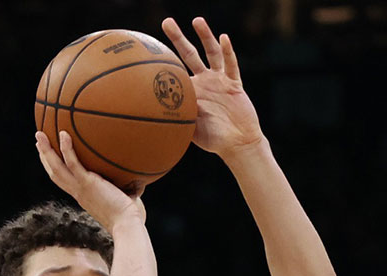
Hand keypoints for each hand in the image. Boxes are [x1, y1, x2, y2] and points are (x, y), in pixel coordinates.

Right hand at [35, 130, 145, 230]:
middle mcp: (77, 192)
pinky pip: (73, 163)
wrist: (127, 225)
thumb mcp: (127, 199)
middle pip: (54, 172)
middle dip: (44, 156)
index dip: (54, 167)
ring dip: (46, 150)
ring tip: (40, 134)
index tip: (50, 155)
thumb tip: (141, 177)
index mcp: (83, 196)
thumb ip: (130, 187)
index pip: (64, 180)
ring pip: (56, 167)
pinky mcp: (88, 183)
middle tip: (39, 140)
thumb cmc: (130, 218)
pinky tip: (64, 134)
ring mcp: (80, 188)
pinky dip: (67, 149)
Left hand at [161, 17, 264, 160]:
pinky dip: (227, 51)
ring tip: (196, 21)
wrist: (237, 144)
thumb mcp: (189, 129)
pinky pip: (231, 65)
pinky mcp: (234, 84)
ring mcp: (220, 80)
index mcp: (190, 91)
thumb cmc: (212, 139)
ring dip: (205, 36)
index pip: (175, 71)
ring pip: (211, 53)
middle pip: (189, 54)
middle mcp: (204, 81)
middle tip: (166, 22)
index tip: (149, 47)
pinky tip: (223, 38)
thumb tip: (155, 115)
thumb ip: (176, 118)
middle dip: (178, 38)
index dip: (164, 59)